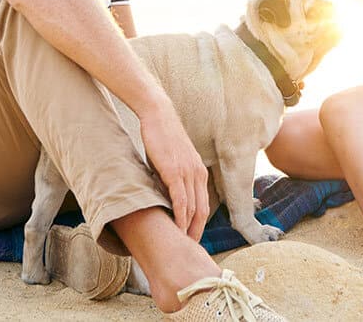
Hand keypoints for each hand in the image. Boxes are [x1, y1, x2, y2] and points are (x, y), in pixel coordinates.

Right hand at [139, 103, 209, 240]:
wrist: (158, 115)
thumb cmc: (162, 137)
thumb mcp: (173, 161)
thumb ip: (173, 178)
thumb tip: (165, 195)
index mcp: (200, 172)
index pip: (204, 204)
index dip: (199, 224)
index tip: (192, 237)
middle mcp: (198, 173)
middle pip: (202, 211)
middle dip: (196, 231)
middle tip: (189, 247)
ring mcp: (187, 172)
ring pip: (192, 208)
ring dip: (187, 228)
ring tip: (181, 242)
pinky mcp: (174, 171)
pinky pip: (180, 200)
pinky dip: (179, 216)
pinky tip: (176, 228)